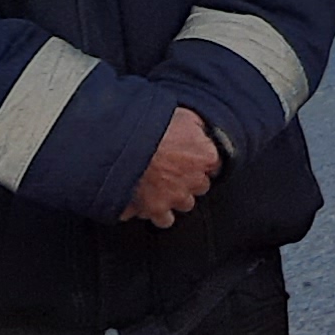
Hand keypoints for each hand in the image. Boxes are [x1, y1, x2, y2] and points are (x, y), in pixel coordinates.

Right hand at [120, 107, 220, 227]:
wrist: (121, 144)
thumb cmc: (149, 126)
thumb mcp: (180, 114)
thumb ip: (195, 125)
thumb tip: (200, 129)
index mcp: (205, 154)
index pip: (214, 163)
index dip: (200, 159)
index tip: (191, 157)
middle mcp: (195, 179)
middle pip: (200, 186)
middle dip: (189, 179)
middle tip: (173, 170)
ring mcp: (176, 196)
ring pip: (185, 203)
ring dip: (175, 196)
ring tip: (161, 186)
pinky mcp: (157, 209)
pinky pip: (164, 220)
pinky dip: (158, 213)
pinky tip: (151, 204)